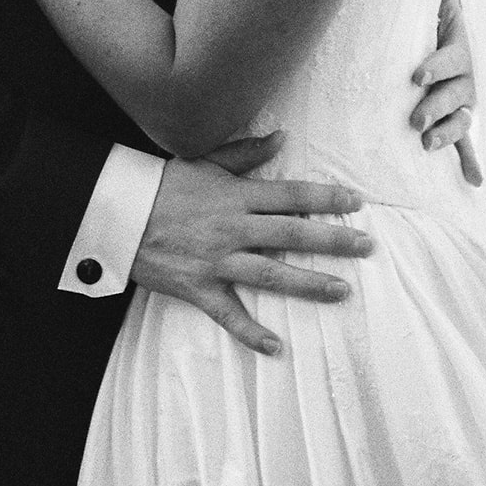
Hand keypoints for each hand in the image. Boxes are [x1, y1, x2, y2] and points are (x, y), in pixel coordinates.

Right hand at [131, 131, 372, 355]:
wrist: (118, 213)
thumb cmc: (164, 184)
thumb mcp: (205, 162)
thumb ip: (245, 154)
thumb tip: (282, 138)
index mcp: (236, 196)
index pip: (291, 196)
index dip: (326, 199)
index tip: (357, 204)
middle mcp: (232, 228)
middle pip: (291, 234)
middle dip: (333, 241)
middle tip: (366, 247)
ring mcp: (217, 261)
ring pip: (271, 274)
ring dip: (309, 284)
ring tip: (342, 291)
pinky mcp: (199, 288)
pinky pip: (228, 315)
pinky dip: (251, 333)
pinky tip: (277, 347)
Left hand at [410, 0, 481, 185]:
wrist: (433, 38)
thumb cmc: (430, 20)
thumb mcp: (438, 1)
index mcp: (458, 52)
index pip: (450, 60)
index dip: (436, 67)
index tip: (416, 75)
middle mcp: (464, 80)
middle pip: (454, 97)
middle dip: (436, 107)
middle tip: (414, 117)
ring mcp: (460, 102)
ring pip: (458, 121)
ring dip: (446, 134)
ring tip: (427, 144)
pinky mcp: (453, 119)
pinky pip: (464, 142)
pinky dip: (470, 161)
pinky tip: (475, 181)